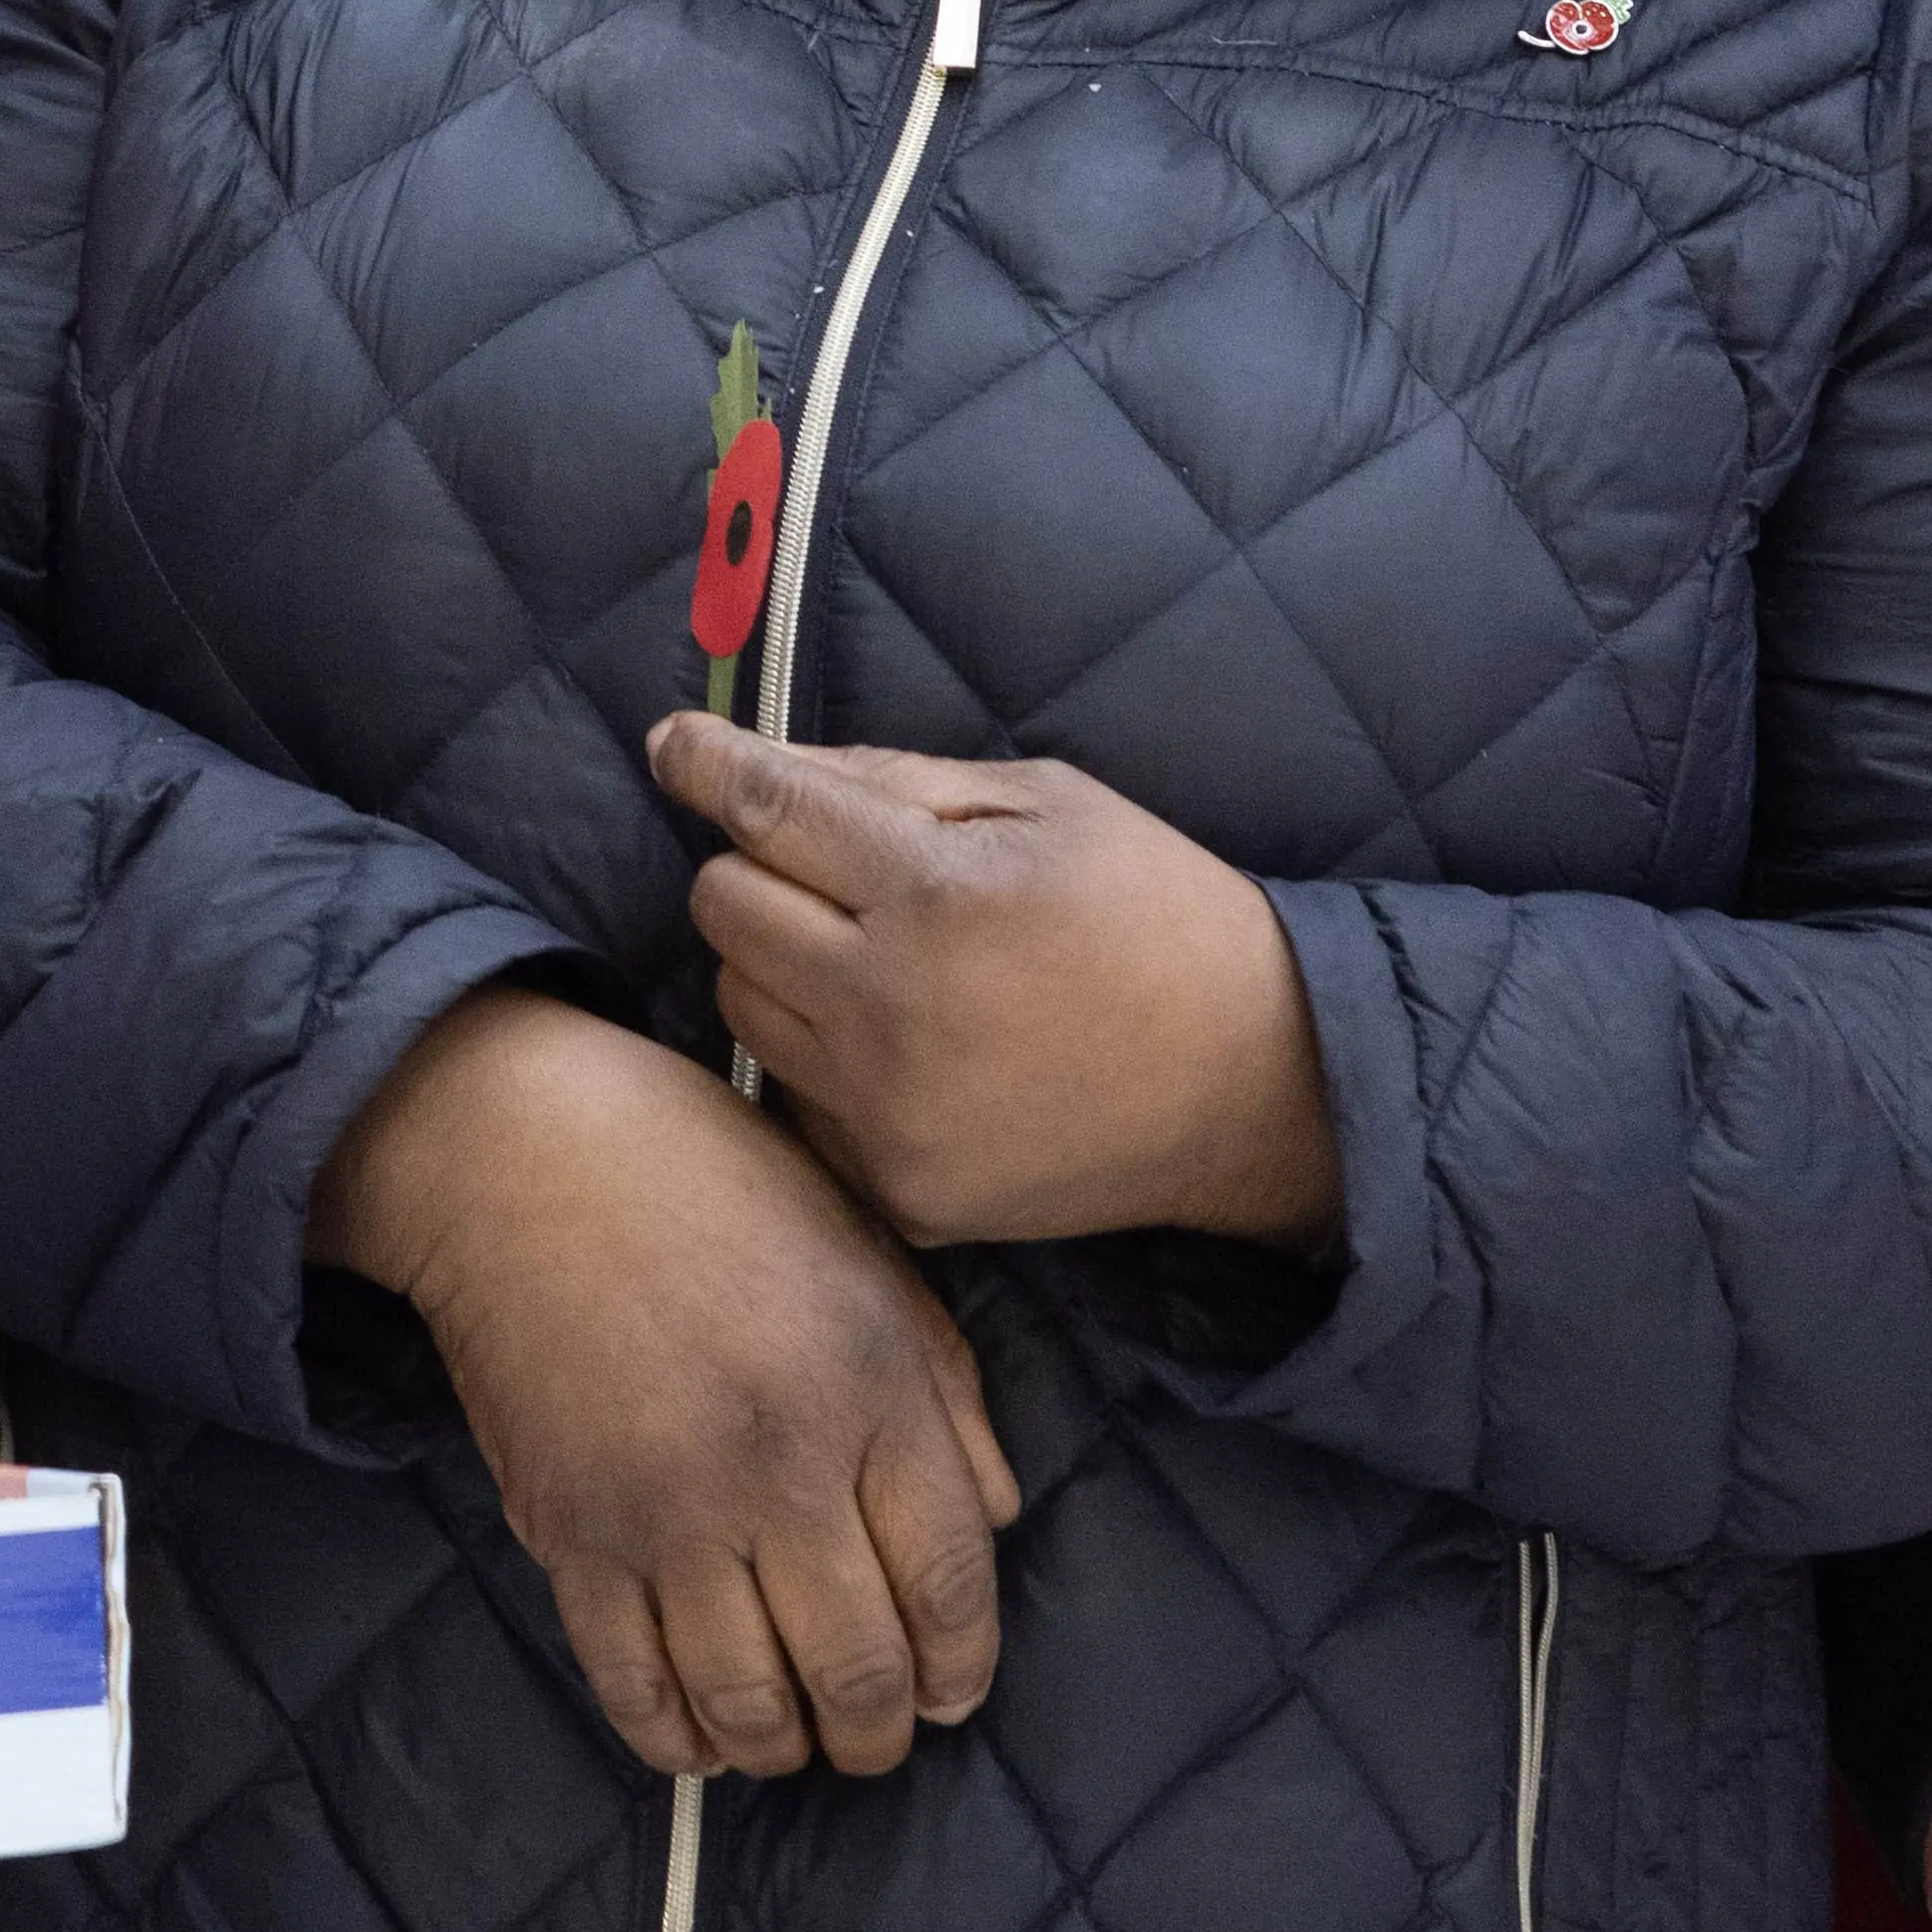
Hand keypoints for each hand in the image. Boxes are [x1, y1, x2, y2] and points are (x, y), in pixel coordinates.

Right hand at [314, 987, 1018, 1782]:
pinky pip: (631, 1684)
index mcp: (868, 1390)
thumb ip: (947, 1395)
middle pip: (858, 1668)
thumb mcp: (868, 1254)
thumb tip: (995, 1522)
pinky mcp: (569, 1534)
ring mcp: (667, 1511)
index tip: (954, 1693)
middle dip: (881, 1732)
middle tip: (877, 1736)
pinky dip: (676, 1740)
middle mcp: (777, 1467)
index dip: (963, 1667)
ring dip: (786, 1749)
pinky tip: (702, 1740)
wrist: (518, 1151)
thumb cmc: (709, 1183)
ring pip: (751, 1702)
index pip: (948, 1583)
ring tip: (794, 1741)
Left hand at [650, 718, 1338, 1252]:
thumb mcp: (1049, 804)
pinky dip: (821, 1056)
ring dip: (779, 961)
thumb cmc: (1156, 915)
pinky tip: (903, 1042)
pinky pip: (794, 1096)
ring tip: (873, 955)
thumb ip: (898, 779)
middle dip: (758, 866)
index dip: (705, 763)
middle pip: (724, 906)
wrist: (1258, 1083)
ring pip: (741, 1002)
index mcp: (939, 895)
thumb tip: (761, 760)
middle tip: (830, 867)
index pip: (765, 809)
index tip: (673, 744)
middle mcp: (895, 1008)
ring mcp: (891, 1111)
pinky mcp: (900, 1187)